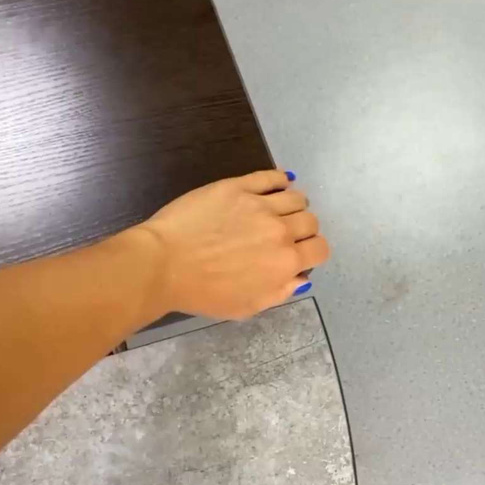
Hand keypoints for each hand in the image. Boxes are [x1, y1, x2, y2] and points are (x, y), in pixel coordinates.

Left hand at [134, 170, 329, 319]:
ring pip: (296, 197)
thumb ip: (279, 292)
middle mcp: (279, 231)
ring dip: (294, 204)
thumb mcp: (246, 306)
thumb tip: (301, 277)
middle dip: (303, 229)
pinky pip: (270, 177)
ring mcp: (259, 205)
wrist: (164, 264)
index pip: (320, 249)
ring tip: (279, 208)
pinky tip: (277, 184)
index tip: (300, 251)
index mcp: (284, 263)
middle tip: (285, 233)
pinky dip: (279, 180)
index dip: (312, 251)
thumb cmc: (202, 292)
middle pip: (310, 221)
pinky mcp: (238, 186)